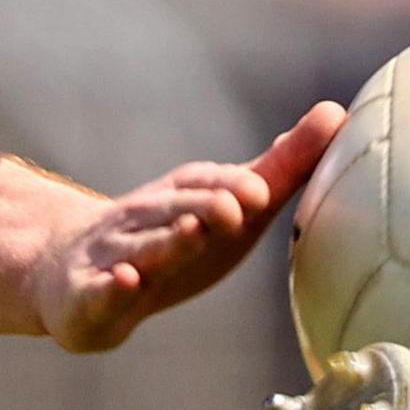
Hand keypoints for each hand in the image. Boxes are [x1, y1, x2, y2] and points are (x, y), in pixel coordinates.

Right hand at [36, 103, 343, 351]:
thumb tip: (336, 114)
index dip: (233, 186)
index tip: (260, 190)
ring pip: (141, 248)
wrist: (73, 271)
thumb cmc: (175, 237)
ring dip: (166, 241)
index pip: (207, 185)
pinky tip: (124, 282)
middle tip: (234, 209)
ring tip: (192, 234)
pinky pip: (97, 291)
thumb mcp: (230, 203)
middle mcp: (145, 219)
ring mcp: (113, 254)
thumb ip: (282, 166)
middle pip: (175, 210)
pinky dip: (110, 286)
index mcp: (182, 198)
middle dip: (204, 207)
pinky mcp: (87, 295)